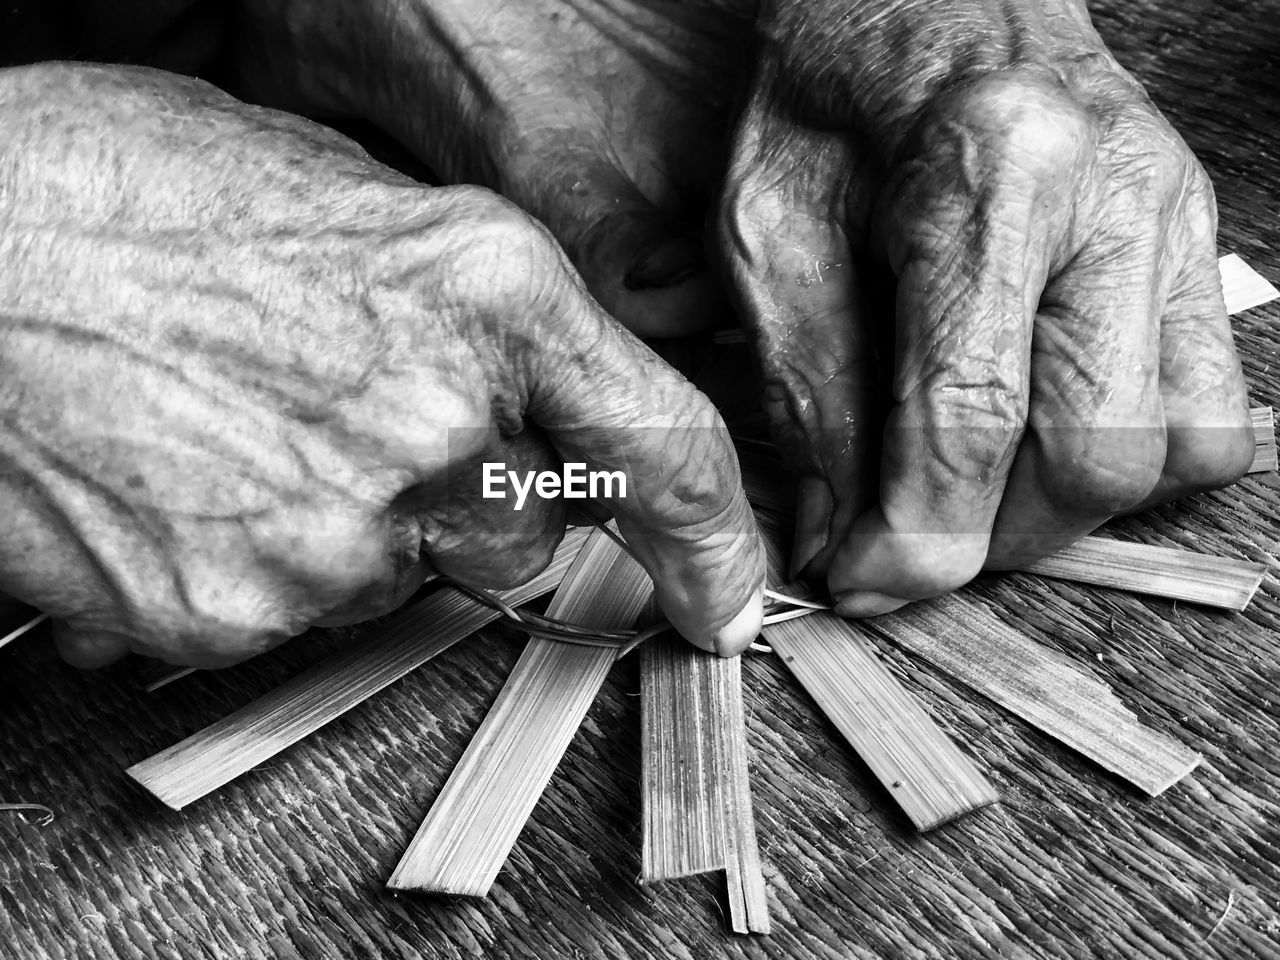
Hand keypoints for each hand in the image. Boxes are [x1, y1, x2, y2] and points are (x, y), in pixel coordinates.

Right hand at [0, 63, 762, 665]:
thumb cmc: (121, 189)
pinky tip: (189, 477)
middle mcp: (433, 422)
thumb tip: (513, 377)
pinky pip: (297, 610)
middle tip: (353, 424)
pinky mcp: (233, 614)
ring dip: (352, 520)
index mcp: (482, 290)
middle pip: (523, 525)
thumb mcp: (340, 194)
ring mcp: (333, 535)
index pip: (662, 448)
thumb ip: (456, 302)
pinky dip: (261, 559)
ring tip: (238, 429)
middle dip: (466, 493)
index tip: (728, 598)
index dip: (714, 538)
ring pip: (403, 571)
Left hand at [718, 0, 1252, 612]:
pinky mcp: (1199, 238)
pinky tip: (1040, 430)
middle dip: (993, 536)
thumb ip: (810, 393)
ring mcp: (1180, 215)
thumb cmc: (828, 93)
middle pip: (1096, 455)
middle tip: (911, 534)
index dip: (914, 538)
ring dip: (1065, 507)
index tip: (861, 582)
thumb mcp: (771, 233)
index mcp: (992, 174)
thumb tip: (842, 543)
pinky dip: (1129, 455)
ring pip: (1173, 449)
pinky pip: (1208, 407)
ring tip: (975, 485)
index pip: (973, 417)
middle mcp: (1116, 194)